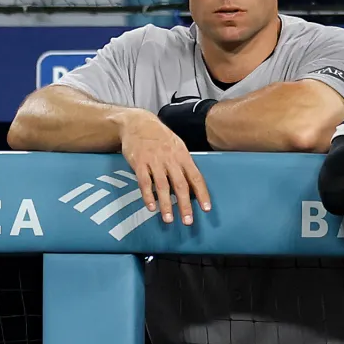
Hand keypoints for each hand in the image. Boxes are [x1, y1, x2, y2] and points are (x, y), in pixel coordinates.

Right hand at [117, 110, 210, 225]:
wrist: (137, 123)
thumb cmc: (159, 136)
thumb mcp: (176, 145)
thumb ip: (183, 164)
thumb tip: (192, 185)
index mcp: (182, 155)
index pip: (195, 177)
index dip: (202, 193)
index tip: (206, 208)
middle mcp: (170, 159)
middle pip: (180, 185)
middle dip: (185, 205)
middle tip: (188, 221)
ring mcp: (154, 161)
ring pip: (162, 186)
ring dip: (166, 204)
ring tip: (168, 219)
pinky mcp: (139, 163)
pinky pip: (144, 182)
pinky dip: (147, 196)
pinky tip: (151, 207)